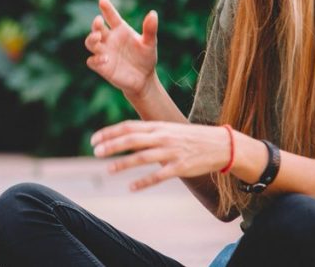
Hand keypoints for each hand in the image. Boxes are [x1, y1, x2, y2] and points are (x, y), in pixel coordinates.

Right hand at [84, 0, 158, 97]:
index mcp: (120, 30)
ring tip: (98, 37)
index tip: (103, 0)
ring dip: (91, 39)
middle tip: (99, 21)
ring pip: (90, 43)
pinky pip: (92, 61)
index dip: (106, 8)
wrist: (144, 79)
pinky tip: (106, 59)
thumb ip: (150, 29)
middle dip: (95, 24)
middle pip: (97, 28)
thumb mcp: (150, 43)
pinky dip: (96, 59)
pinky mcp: (101, 66)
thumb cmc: (146, 57)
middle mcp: (109, 39)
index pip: (111, 16)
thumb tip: (153, 13)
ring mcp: (104, 52)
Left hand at [91, 120, 233, 190]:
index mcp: (157, 126)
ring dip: (123, 164)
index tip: (94, 139)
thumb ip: (148, 132)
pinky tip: (131, 187)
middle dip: (112, 146)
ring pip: (143, 157)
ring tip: (108, 170)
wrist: (220, 144)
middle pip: (132, 140)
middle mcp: (162, 137)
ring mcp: (171, 152)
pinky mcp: (180, 167)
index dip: (109, 132)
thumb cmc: (189, 137)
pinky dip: (144, 182)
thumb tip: (125, 135)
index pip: (128, 127)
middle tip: (95, 152)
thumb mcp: (167, 128)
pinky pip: (159, 176)